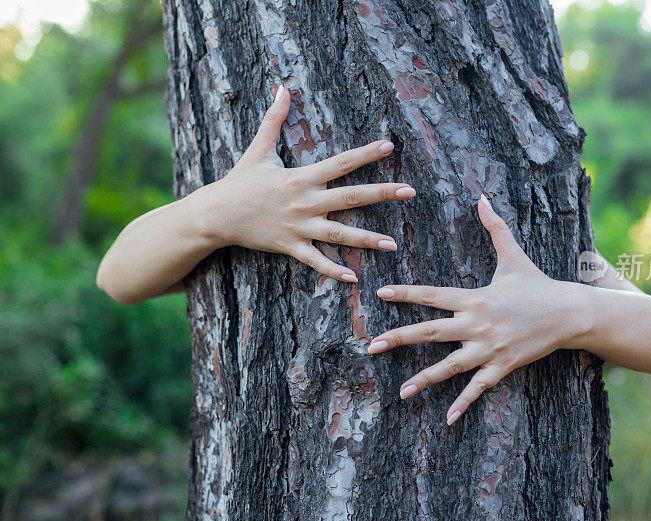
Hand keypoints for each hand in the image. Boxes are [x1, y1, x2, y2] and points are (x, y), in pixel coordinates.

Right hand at [196, 85, 414, 281]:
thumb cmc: (240, 181)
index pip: (341, 162)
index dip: (366, 154)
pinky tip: (354, 277)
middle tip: (409, 192)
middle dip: (382, 194)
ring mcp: (299, 226)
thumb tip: (281, 87)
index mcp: (302, 177)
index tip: (390, 146)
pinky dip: (333, 269)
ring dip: (367, 239)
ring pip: (339, 233)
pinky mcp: (290, 246)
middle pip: (351, 197)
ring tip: (393, 244)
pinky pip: (315, 260)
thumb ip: (274, 119)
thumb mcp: (258, 148)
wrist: (215, 214)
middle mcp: (305, 201)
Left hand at [368, 195, 588, 424]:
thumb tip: (481, 197)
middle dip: (399, 339)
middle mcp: (477, 324)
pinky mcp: (502, 365)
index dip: (406, 294)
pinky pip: (479, 387)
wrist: (570, 312)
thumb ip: (494, 227)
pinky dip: (463, 403)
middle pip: (431, 332)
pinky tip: (447, 419)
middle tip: (371, 347)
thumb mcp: (513, 255)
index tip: (381, 293)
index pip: (433, 295)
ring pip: (450, 365)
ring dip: (424, 379)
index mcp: (475, 297)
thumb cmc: (537, 284)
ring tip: (401, 392)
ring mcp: (489, 347)